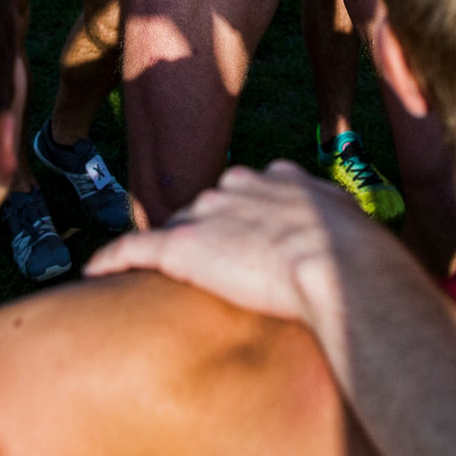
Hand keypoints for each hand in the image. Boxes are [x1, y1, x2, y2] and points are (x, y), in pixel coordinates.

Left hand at [87, 161, 360, 326]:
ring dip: (163, 250)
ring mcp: (208, 214)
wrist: (338, 265)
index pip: (246, 193)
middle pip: (206, 208)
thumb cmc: (359, 260)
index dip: (241, 219)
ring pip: (174, 228)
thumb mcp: (357, 233)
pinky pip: (134, 247)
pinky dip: (112, 257)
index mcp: (279, 179)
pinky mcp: (181, 245)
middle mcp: (238, 186)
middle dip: (203, 233)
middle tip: (203, 267)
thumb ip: (343, 232)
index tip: (241, 239)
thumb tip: (362, 256)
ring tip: (146, 276)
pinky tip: (93, 271)